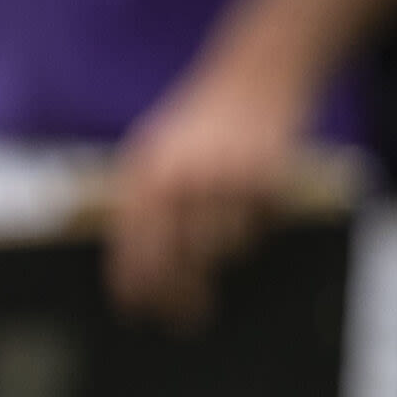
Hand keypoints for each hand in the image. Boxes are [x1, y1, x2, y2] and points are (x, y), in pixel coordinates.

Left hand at [103, 37, 313, 327]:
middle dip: (180, 295)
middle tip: (184, 320)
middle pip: (177, 260)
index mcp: (145, 171)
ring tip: (227, 209)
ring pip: (222, 249)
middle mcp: (180, 179)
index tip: (134, 313)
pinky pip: (258, 228)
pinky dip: (257, 221)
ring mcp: (223, 181)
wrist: (252, 76)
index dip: (132, 282)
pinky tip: (253, 193)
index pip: (132, 242)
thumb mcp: (156, 151)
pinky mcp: (264, 182)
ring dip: (224, 245)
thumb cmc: (199, 122)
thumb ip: (143, 201)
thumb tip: (134, 267)